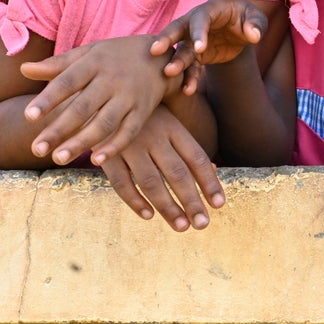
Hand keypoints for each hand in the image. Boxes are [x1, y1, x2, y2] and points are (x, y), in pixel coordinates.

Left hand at [20, 36, 176, 165]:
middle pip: (83, 107)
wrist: (163, 54)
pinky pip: (130, 130)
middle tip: (37, 149)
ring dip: (82, 142)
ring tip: (59, 158)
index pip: (67, 82)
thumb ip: (58, 64)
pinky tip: (96, 160)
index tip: (29, 117)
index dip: (49, 99)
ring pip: (105, 123)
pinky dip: (115, 146)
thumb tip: (24, 69)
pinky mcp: (144, 110)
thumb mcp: (89, 52)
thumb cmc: (116, 55)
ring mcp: (130, 96)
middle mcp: (112, 80)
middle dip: (60, 129)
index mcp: (95, 63)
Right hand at [99, 106, 224, 231]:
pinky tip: (148, 215)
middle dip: (192, 201)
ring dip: (167, 206)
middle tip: (203, 224)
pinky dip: (134, 200)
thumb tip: (214, 170)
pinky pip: (121, 182)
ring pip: (151, 181)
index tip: (220, 204)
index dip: (209, 182)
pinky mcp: (107, 155)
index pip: (197, 158)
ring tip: (181, 226)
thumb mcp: (169, 124)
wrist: (103, 96)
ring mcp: (130, 146)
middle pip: (177, 173)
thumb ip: (188, 147)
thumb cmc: (145, 116)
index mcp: (173, 129)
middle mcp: (155, 137)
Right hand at [150, 0, 268, 92]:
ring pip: (181, 50)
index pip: (201, 18)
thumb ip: (256, 25)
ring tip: (168, 73)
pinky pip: (190, 66)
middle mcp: (196, 23)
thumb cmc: (247, 18)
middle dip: (167, 38)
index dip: (199, 32)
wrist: (240, 28)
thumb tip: (254, 35)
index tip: (199, 48)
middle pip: (178, 28)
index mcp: (211, 9)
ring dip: (175, 62)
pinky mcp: (195, 55)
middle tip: (155, 50)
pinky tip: (187, 90)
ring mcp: (192, 39)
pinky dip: (188, 77)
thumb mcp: (256, 18)